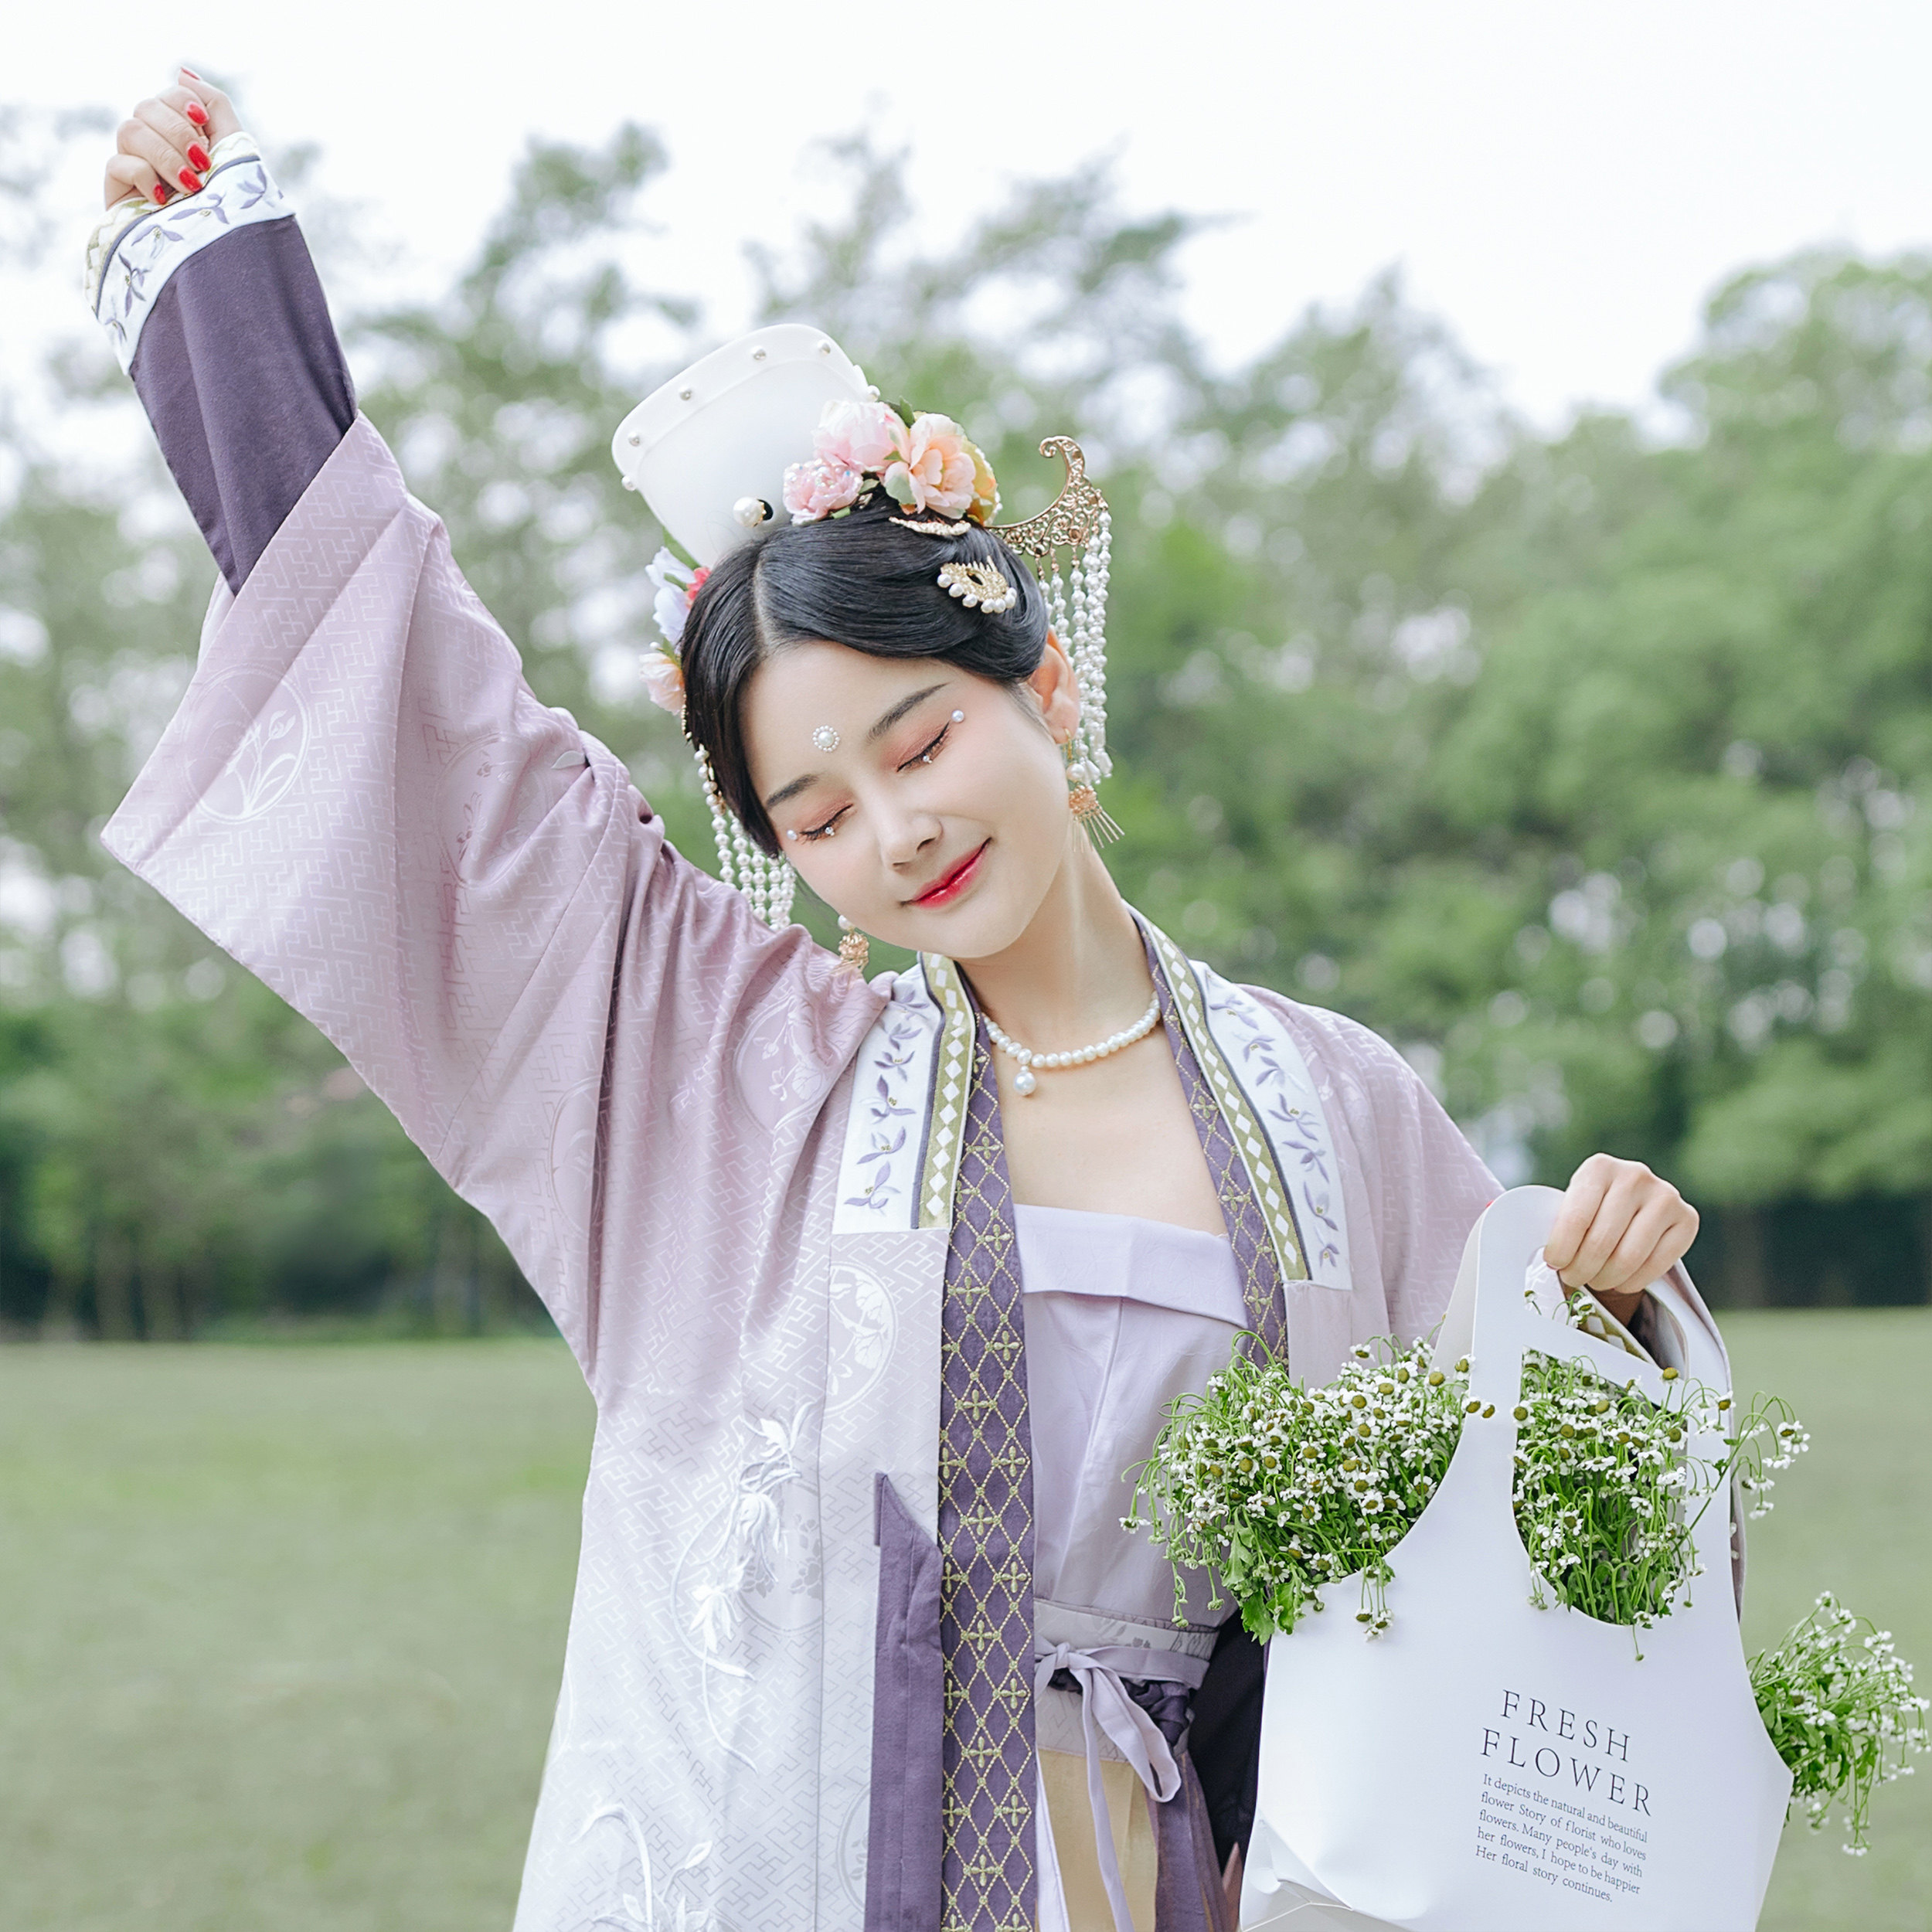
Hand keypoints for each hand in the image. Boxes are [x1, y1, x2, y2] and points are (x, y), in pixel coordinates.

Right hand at [103, 67, 241, 209]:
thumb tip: (183, 73)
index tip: (205, 125)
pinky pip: (117, 163)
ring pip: (129, 129)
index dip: (183, 102)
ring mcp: (135, 168)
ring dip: (164, 154)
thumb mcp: (234, 153)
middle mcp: (156, 147)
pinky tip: (162, 200)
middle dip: (178, 132)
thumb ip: (216, 107)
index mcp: (183, 136)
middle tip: (202, 164)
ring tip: (190, 187)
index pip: (168, 95)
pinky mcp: (118, 194)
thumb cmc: (233, 210)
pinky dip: (143, 175)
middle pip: (146, 107)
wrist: (224, 264)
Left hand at [1543, 1153, 1698, 1325]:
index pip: (1576, 1218)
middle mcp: (1635, 1175)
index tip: (1554, 1263)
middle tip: (1573, 1277)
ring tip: (1595, 1280)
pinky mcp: (1687, 1219)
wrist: (1632, 1205)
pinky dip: (1633, 1281)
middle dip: (1581, 1269)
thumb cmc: (1591, 1210)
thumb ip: (1555, 1222)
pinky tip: (1621, 1281)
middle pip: (1602, 1241)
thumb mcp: (1569, 1205)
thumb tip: (1539, 1249)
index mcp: (1598, 1167)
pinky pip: (1657, 1264)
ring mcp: (1666, 1195)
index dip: (1561, 1249)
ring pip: (1629, 1257)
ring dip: (1606, 1279)